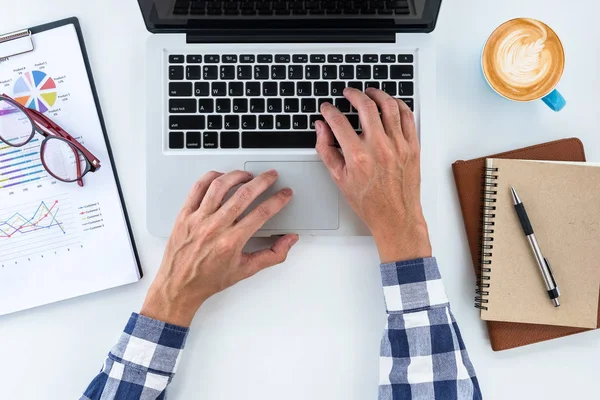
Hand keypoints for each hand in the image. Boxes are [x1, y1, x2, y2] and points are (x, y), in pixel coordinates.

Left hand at [141, 170, 298, 326]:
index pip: (261, 213)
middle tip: (271, 176)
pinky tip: (221, 177)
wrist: (178, 286)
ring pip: (220, 186)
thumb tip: (289, 240)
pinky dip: (211, 178)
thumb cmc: (208, 279)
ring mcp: (198, 219)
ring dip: (237, 175)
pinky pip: (198, 188)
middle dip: (262, 181)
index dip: (277, 200)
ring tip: (247, 175)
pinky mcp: (185, 215)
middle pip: (244, 195)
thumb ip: (272, 255)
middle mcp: (214, 228)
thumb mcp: (245, 270)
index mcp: (231, 242)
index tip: (285, 194)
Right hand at [315, 87, 431, 262]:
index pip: (339, 122)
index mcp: (358, 156)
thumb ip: (326, 150)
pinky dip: (398, 105)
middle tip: (348, 93)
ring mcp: (398, 145)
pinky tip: (390, 103)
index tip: (327, 108)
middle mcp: (379, 147)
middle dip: (353, 94)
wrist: (396, 216)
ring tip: (370, 92)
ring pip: (389, 106)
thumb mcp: (339, 178)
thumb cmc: (369, 202)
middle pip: (365, 106)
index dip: (329, 111)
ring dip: (377, 94)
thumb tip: (321, 128)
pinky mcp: (412, 146)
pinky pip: (407, 117)